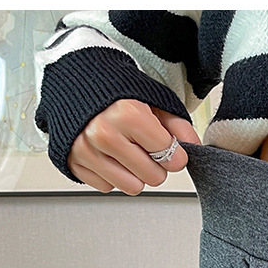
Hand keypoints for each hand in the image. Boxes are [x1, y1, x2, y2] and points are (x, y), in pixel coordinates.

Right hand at [67, 99, 201, 194]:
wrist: (73, 80)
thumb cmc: (114, 90)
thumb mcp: (152, 98)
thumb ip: (177, 124)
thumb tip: (194, 147)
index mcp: (127, 114)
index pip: (170, 156)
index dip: (175, 154)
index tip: (169, 147)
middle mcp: (104, 134)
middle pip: (153, 177)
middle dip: (156, 166)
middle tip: (146, 148)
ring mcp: (86, 150)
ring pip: (132, 187)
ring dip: (134, 173)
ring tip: (128, 151)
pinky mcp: (73, 163)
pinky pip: (108, 186)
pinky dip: (111, 173)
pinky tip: (108, 154)